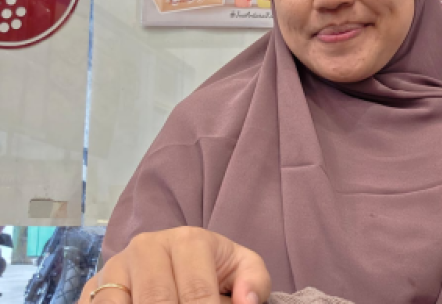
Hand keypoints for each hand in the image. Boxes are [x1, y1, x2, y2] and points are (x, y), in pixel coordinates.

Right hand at [80, 226, 270, 303]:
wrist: (169, 257)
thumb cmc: (211, 267)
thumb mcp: (241, 266)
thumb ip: (254, 281)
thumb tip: (247, 302)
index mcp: (187, 241)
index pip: (196, 293)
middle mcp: (146, 248)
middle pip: (157, 301)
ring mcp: (114, 267)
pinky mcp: (91, 288)